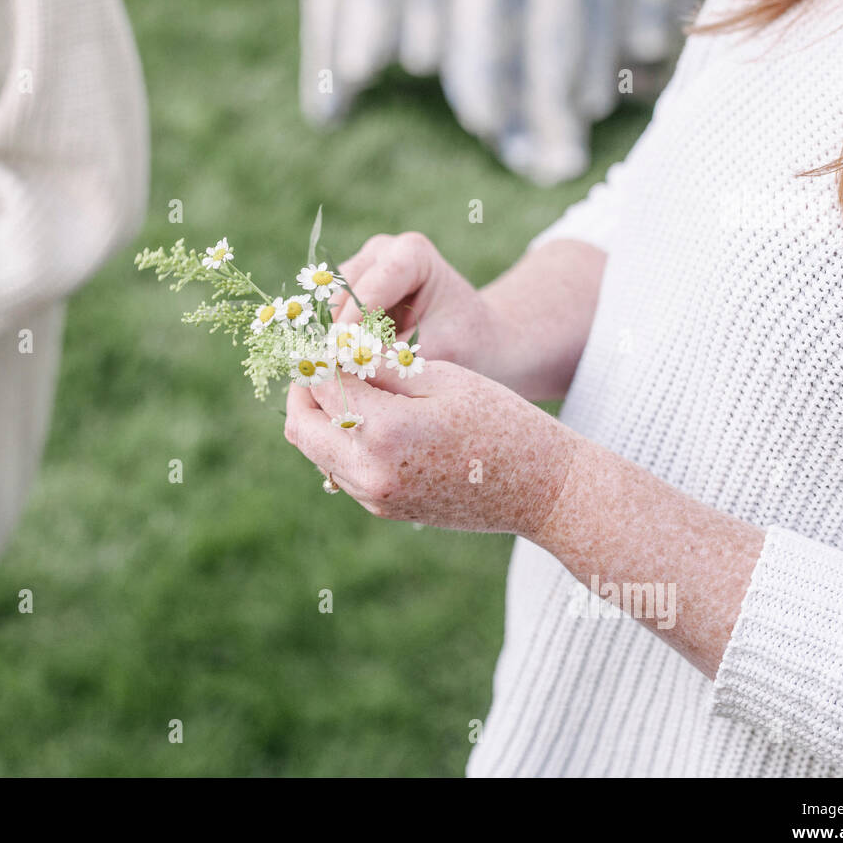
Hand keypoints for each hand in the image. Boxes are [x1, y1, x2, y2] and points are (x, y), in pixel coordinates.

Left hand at [283, 359, 571, 535]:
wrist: (541, 489)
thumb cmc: (501, 421)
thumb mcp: (443, 378)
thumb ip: (382, 368)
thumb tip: (334, 353)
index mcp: (386, 431)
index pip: (323, 384)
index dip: (319, 354)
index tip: (325, 334)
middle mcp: (370, 471)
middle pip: (301, 425)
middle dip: (305, 387)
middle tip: (321, 359)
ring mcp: (374, 496)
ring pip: (315, 451)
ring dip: (319, 415)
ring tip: (342, 383)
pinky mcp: (383, 508)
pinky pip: (339, 470)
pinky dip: (339, 440)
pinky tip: (365, 415)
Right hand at [333, 232, 511, 377]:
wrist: (478, 340)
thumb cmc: (468, 342)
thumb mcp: (440, 350)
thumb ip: (396, 357)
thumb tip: (347, 368)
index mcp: (411, 252)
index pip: (370, 287)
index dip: (352, 324)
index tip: (341, 360)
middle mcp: (381, 252)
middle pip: (341, 292)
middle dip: (335, 333)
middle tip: (328, 375)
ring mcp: (362, 268)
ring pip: (328, 305)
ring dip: (328, 339)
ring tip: (330, 377)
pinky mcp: (350, 292)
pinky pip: (328, 317)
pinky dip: (330, 343)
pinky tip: (332, 371)